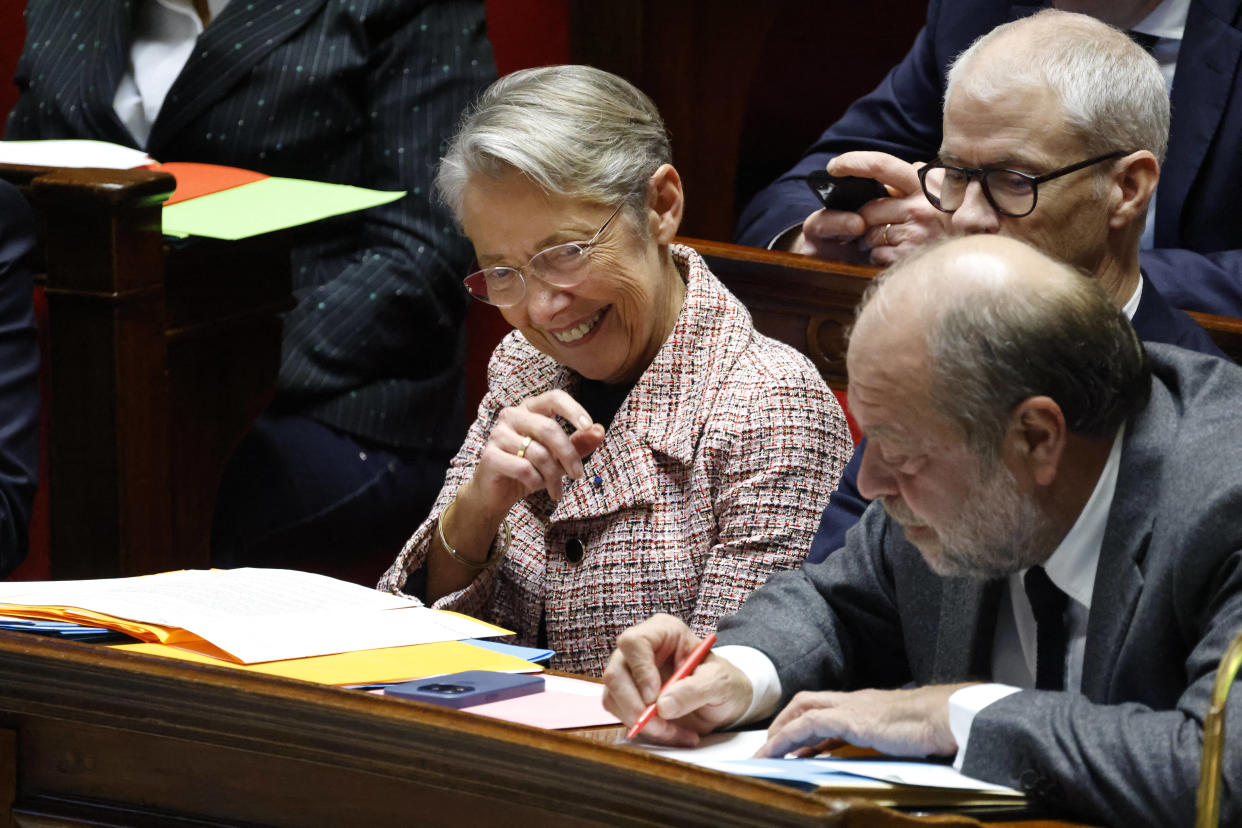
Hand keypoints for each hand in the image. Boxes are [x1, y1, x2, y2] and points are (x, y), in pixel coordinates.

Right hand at [465, 389, 604, 517]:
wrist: (495, 494)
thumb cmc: (528, 470)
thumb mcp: (558, 458)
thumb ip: (578, 443)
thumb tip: (599, 430)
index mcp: (529, 409)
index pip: (554, 398)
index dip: (573, 410)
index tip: (589, 426)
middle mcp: (511, 416)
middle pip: (549, 429)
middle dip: (569, 455)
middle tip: (578, 475)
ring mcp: (498, 434)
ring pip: (538, 453)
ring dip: (553, 476)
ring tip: (556, 490)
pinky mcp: (490, 456)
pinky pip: (523, 468)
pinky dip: (536, 481)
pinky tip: (536, 487)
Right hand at [602, 614, 752, 745]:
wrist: (723, 702)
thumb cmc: (722, 681)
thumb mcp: (720, 682)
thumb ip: (694, 690)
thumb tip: (663, 706)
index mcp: (663, 632)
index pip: (634, 642)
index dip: (640, 670)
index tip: (654, 696)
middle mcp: (640, 650)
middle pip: (616, 672)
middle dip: (636, 705)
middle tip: (662, 724)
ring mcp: (630, 673)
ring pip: (613, 697)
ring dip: (641, 722)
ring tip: (675, 732)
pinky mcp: (627, 697)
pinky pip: (620, 714)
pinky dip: (644, 730)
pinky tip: (669, 733)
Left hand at [755, 683, 974, 758]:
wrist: (946, 717)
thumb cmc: (933, 727)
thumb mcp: (901, 734)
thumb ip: (884, 739)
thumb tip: (879, 753)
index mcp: (865, 705)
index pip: (826, 707)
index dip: (805, 723)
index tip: (794, 745)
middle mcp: (854, 701)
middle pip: (807, 702)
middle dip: (785, 722)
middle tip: (770, 745)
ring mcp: (851, 707)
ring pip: (802, 711)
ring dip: (780, 732)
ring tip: (764, 753)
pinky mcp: (850, 719)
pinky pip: (808, 725)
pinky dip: (788, 737)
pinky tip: (776, 751)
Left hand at [825, 151, 950, 265]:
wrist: (981, 248)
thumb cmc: (959, 216)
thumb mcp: (945, 189)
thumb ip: (921, 178)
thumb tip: (904, 169)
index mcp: (924, 184)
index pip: (881, 165)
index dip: (853, 162)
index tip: (834, 166)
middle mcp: (918, 206)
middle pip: (868, 209)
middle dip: (863, 219)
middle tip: (867, 226)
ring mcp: (915, 232)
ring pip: (870, 234)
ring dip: (869, 240)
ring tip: (887, 240)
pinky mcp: (911, 255)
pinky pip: (878, 254)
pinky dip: (879, 255)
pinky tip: (895, 252)